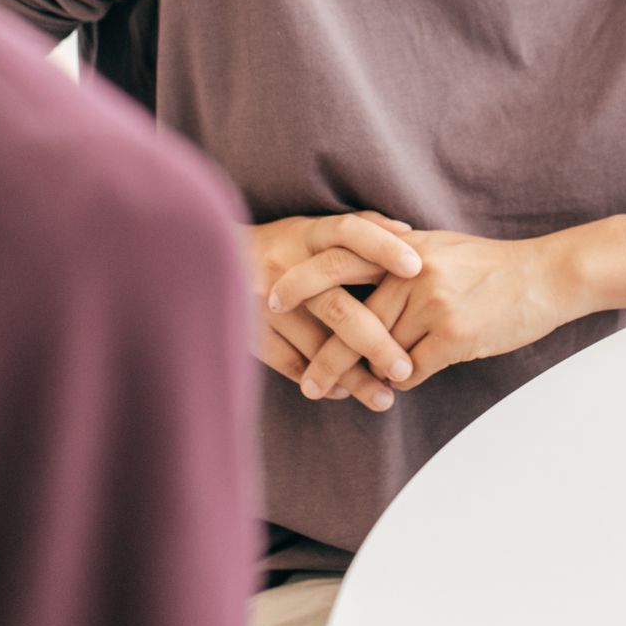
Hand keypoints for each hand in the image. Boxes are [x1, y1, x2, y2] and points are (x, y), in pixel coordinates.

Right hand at [246, 213, 421, 413]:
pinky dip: (322, 381)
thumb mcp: (312, 229)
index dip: (383, 246)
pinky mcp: (250, 332)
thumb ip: (358, 228)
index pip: (349, 232)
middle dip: (376, 343)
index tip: (417, 268)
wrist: (208, 263)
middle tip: (405, 369)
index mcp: (306, 235)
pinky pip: (292, 364)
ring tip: (384, 397)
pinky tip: (344, 392)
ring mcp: (265, 303)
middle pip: (338, 308)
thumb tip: (408, 233)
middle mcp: (286, 266)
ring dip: (353, 376)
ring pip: (317, 346)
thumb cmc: (283, 247)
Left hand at [267, 229, 571, 398]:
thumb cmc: (489, 266)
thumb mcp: (438, 249)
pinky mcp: (453, 336)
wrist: (543, 276)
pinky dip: (401, 382)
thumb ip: (396, 262)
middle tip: (306, 384)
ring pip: (378, 352)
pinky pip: (411, 371)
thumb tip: (354, 286)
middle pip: (351, 321)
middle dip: (325, 357)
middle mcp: (412, 272)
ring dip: (360, 377)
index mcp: (403, 249)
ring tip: (337, 392)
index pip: (338, 260)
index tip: (272, 302)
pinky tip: (397, 385)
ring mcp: (433, 304)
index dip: (301, 281)